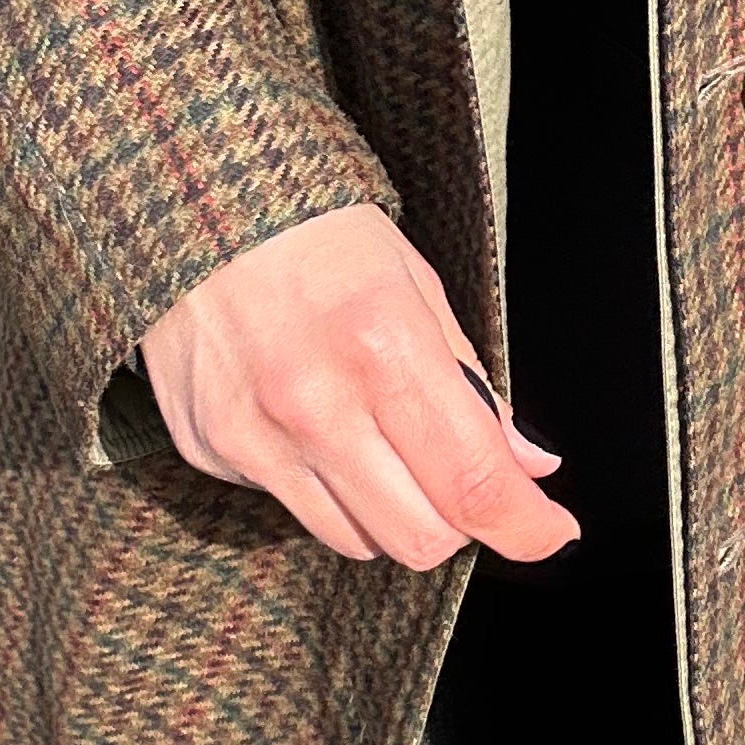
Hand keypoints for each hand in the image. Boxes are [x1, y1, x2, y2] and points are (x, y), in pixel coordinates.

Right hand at [140, 205, 579, 569]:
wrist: (193, 202)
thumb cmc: (319, 236)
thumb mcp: (417, 286)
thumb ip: (474, 386)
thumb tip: (529, 465)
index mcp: (384, 348)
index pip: (472, 484)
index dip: (526, 527)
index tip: (551, 531)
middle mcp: (315, 405)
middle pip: (419, 539)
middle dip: (457, 520)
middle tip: (456, 474)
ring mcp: (254, 436)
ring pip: (356, 542)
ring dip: (389, 512)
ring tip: (380, 442)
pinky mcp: (211, 450)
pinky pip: (292, 508)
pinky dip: (323, 488)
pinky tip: (312, 423)